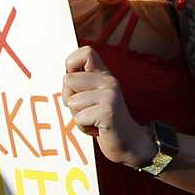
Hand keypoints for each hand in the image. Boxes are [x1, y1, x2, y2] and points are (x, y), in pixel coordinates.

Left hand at [63, 46, 153, 167]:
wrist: (128, 141)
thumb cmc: (103, 119)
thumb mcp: (93, 96)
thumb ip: (81, 84)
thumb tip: (65, 76)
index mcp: (104, 75)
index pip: (86, 52)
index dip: (72, 64)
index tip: (76, 82)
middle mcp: (109, 81)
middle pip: (68, 80)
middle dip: (69, 98)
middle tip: (86, 108)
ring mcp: (110, 96)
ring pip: (71, 101)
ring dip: (77, 115)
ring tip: (93, 118)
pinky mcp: (108, 112)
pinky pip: (79, 117)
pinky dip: (84, 127)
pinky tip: (97, 127)